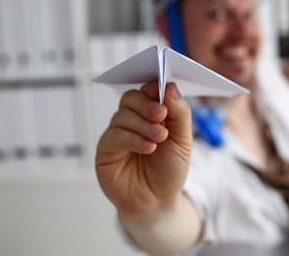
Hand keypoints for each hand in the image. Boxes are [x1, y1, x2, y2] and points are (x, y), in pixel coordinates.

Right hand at [95, 82, 192, 219]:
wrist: (158, 202)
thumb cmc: (170, 169)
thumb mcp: (183, 140)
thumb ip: (179, 112)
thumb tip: (170, 86)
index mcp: (150, 113)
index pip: (147, 90)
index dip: (154, 87)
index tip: (163, 91)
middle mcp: (131, 119)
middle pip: (131, 98)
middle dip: (147, 104)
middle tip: (161, 114)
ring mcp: (117, 133)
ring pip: (123, 115)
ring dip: (144, 124)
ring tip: (160, 137)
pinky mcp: (105, 150)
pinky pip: (115, 136)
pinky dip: (133, 139)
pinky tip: (149, 147)